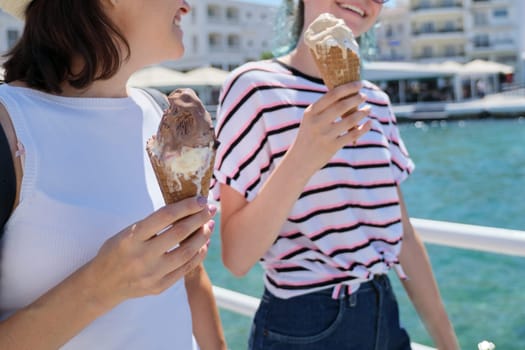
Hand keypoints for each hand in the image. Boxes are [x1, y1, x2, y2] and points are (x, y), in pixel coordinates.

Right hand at [85, 197, 215, 307]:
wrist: (103, 284)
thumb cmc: (117, 251)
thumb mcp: (127, 233)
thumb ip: (152, 224)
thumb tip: (184, 209)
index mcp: (132, 238)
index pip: (164, 216)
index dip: (186, 206)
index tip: (201, 199)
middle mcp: (142, 256)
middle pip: (179, 233)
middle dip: (199, 218)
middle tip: (211, 209)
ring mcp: (152, 274)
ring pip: (186, 253)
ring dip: (202, 237)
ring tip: (209, 226)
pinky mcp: (159, 287)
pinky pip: (185, 269)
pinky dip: (197, 255)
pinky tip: (203, 245)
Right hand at [290, 81, 371, 173]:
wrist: (299, 160)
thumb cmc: (308, 136)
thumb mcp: (310, 120)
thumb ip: (324, 108)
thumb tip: (346, 93)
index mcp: (311, 112)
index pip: (332, 95)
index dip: (348, 87)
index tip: (359, 84)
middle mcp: (317, 122)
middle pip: (342, 105)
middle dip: (356, 98)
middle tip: (364, 96)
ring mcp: (325, 135)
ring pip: (350, 120)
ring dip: (362, 113)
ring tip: (368, 109)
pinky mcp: (332, 147)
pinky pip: (353, 135)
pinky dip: (364, 128)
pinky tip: (369, 123)